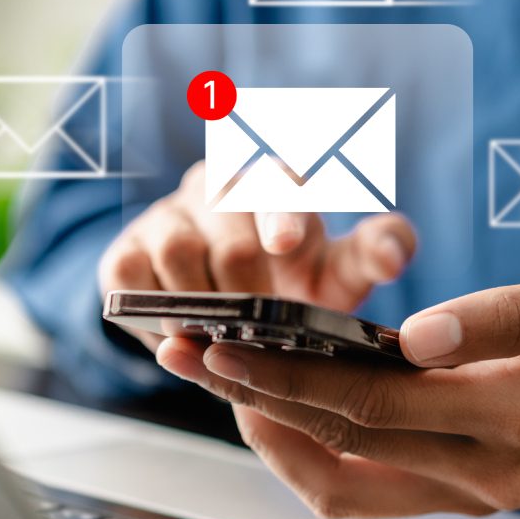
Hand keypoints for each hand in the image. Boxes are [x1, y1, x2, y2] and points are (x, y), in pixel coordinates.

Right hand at [99, 161, 415, 349]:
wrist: (233, 308)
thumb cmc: (297, 281)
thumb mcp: (342, 270)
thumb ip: (377, 251)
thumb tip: (394, 255)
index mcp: (276, 179)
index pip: (280, 183)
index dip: (283, 215)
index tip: (286, 248)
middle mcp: (218, 184)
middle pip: (232, 239)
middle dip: (252, 295)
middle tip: (266, 332)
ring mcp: (167, 214)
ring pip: (179, 253)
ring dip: (207, 307)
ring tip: (227, 339)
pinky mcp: (125, 249)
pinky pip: (131, 277)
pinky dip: (158, 313)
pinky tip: (183, 335)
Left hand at [155, 253, 519, 517]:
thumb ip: (506, 314)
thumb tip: (422, 337)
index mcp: (519, 417)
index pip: (377, 401)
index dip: (294, 373)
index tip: (228, 341)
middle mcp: (489, 472)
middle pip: (346, 439)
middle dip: (260, 394)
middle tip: (192, 353)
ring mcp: (475, 493)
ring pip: (347, 476)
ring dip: (273, 430)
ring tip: (218, 382)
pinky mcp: (465, 494)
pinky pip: (370, 494)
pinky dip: (313, 461)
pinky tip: (276, 418)